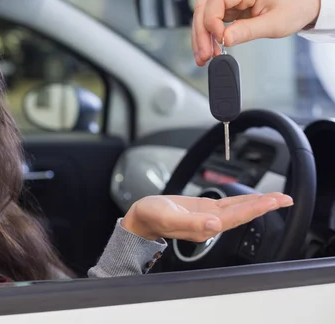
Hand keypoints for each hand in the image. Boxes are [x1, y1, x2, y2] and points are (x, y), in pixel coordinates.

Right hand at [123, 192, 292, 242]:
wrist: (140, 218)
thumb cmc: (150, 217)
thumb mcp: (168, 216)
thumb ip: (191, 223)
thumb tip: (215, 225)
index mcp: (204, 227)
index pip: (236, 217)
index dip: (256, 209)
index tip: (274, 202)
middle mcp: (210, 224)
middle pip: (243, 214)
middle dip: (265, 206)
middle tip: (285, 199)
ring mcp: (207, 217)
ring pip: (238, 209)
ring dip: (257, 204)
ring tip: (276, 199)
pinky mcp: (203, 211)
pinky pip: (227, 206)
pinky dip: (242, 201)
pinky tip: (251, 199)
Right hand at [192, 0, 320, 65]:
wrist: (305, 3)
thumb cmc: (295, 6)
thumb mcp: (274, 23)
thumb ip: (247, 31)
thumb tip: (225, 39)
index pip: (215, 1)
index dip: (212, 22)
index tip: (220, 40)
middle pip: (203, 9)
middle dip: (201, 34)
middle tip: (205, 55)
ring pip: (204, 16)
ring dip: (202, 37)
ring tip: (205, 56)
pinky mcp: (231, 7)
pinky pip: (212, 20)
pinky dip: (209, 36)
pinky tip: (211, 48)